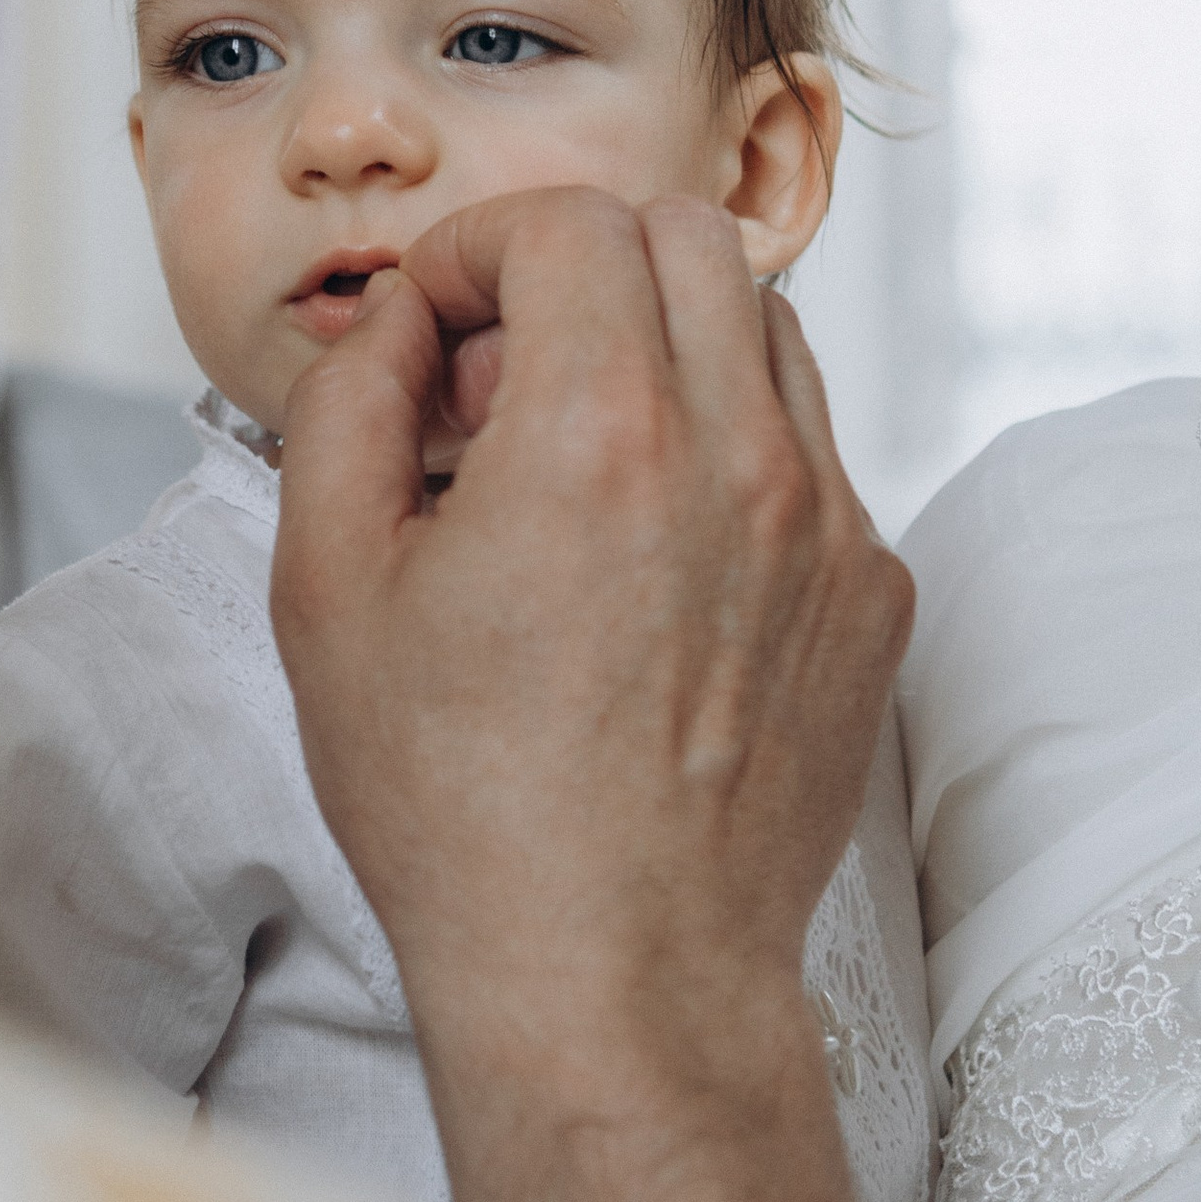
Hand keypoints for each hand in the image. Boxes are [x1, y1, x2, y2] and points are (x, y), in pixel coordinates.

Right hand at [272, 187, 919, 1201]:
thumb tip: (404, 327)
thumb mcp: (326, 589)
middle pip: (692, 240)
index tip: (440, 328)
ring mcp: (830, 528)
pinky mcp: (874, 599)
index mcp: (601, 435)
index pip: (570, 223)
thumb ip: (350, 406)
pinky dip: (731, 460)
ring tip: (580, 467)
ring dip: (668, 351)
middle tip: (505, 379)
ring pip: (770, 333)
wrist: (613, 978)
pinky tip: (654, 565)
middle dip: (582, 270)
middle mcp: (742, 458)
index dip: (480, 251)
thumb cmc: (459, 807)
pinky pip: (813, 457)